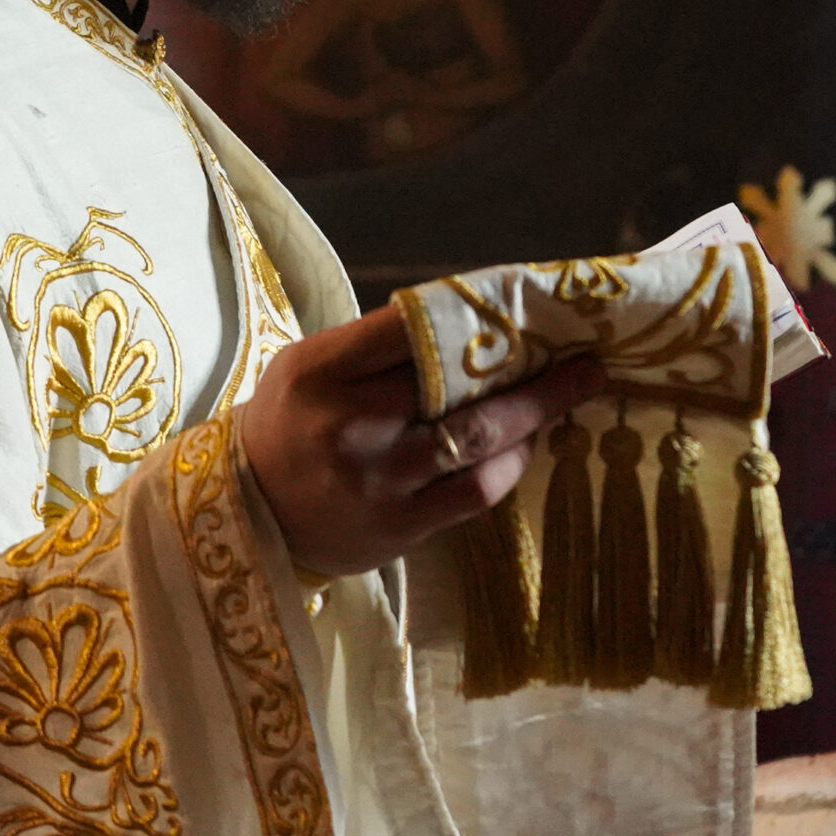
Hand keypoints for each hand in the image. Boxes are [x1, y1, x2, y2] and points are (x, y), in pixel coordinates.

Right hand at [240, 304, 604, 576]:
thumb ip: (379, 346)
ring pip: (478, 438)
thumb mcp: (312, 367)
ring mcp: (377, 481)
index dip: (477, 315)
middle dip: (530, 366)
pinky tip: (528, 443)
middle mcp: (350, 424)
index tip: (525, 308)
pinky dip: (510, 462)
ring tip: (572, 392)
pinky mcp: (398, 527)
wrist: (250, 512)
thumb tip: (477, 320)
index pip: (413, 326)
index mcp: (322, 370)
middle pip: (458, 382)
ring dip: (536, 413)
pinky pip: (475, 490)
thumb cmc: (294, 423)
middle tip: (584, 356)